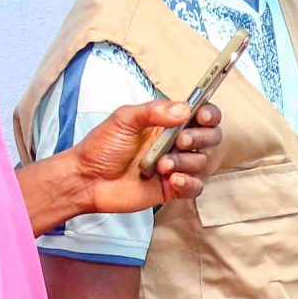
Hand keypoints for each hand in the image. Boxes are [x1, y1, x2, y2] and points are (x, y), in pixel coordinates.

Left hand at [74, 98, 225, 215]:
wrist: (87, 179)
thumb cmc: (101, 147)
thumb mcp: (123, 119)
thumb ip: (153, 111)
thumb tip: (183, 109)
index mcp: (167, 123)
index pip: (201, 115)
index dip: (209, 115)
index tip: (202, 116)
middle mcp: (175, 143)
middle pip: (210, 138)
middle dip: (200, 138)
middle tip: (180, 140)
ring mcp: (175, 166)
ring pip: (202, 162)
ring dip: (185, 162)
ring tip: (161, 165)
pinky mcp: (172, 188)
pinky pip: (195, 187)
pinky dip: (189, 183)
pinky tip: (173, 180)